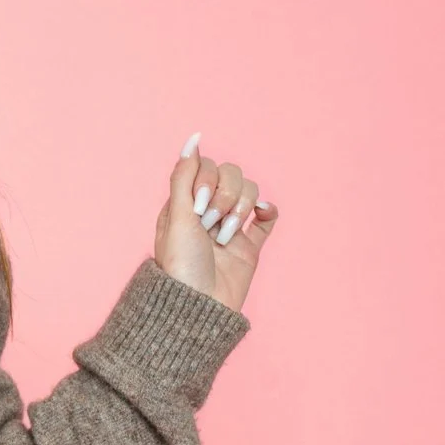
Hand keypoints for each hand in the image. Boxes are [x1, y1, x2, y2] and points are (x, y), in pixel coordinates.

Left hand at [156, 133, 279, 313]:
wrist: (199, 306)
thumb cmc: (181, 263)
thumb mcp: (176, 216)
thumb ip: (184, 176)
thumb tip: (193, 138)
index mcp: (184, 202)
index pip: (207, 167)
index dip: (208, 181)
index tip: (198, 206)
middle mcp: (207, 210)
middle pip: (232, 175)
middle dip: (225, 197)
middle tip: (210, 224)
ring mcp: (230, 226)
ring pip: (251, 193)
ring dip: (240, 210)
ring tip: (224, 237)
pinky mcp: (251, 244)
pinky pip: (268, 216)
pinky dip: (268, 211)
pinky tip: (260, 216)